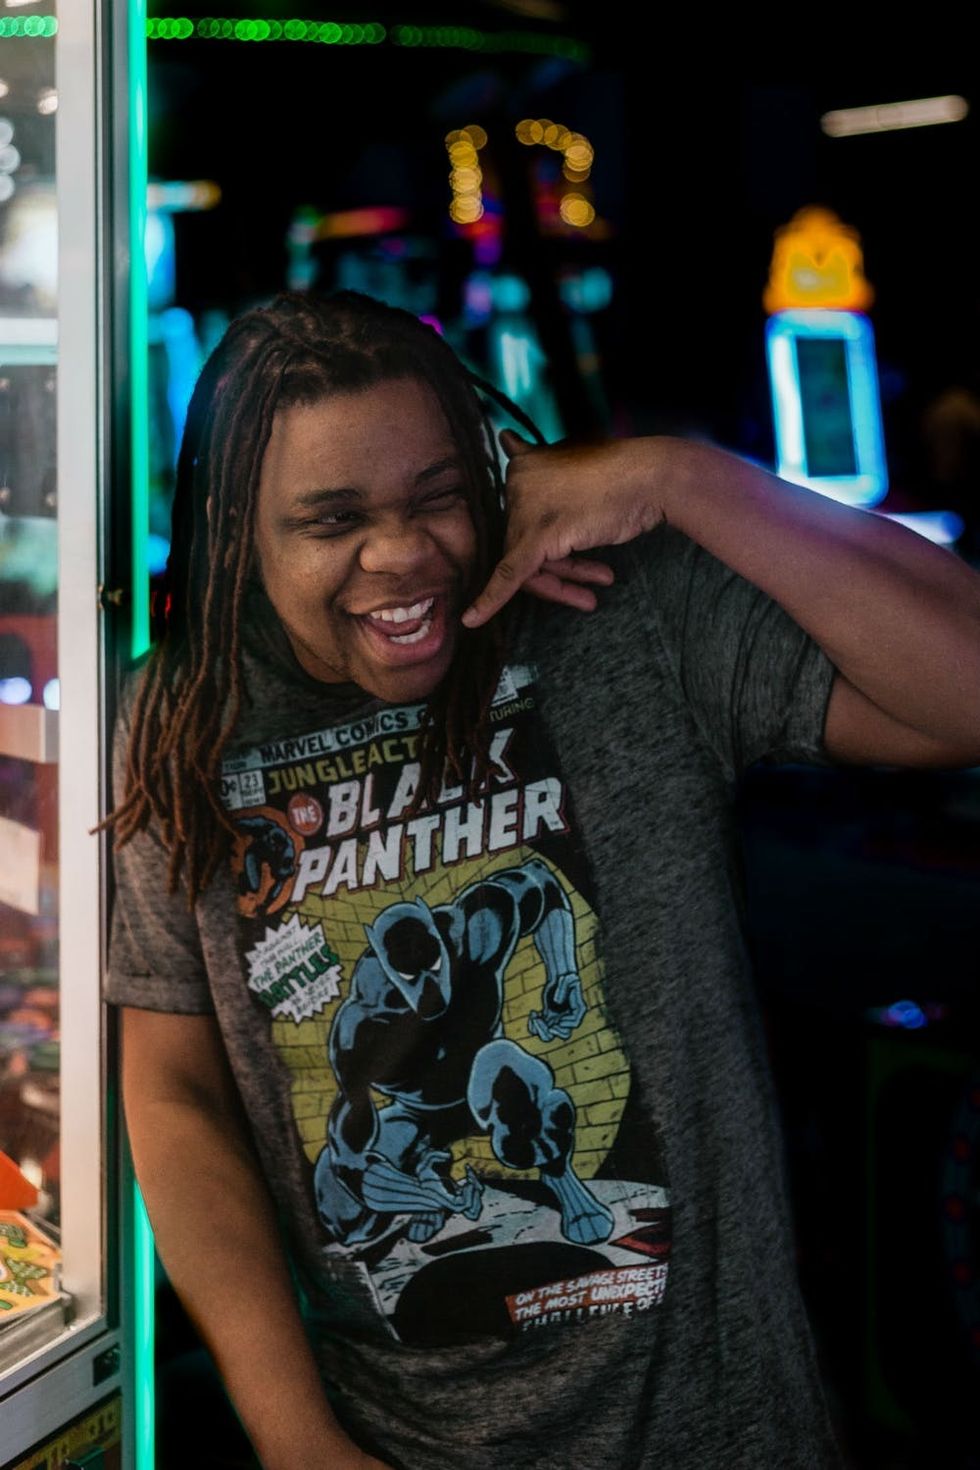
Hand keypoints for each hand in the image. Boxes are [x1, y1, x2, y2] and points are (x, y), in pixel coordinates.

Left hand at [462, 430, 663, 626]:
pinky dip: (489, 601)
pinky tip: (471, 620)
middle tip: (595, 579)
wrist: (650, 478)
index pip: (522, 518)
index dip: (548, 543)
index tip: (572, 554)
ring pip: (526, 563)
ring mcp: (525, 511)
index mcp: (522, 466)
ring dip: (560, 584)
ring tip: (592, 595)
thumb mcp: (572, 461)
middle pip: (524, 544)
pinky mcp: (536, 538)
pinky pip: (509, 576)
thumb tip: (503, 438)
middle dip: (559, 569)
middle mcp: (516, 485)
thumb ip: (538, 460)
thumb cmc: (620, 473)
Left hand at [528, 971, 585, 1042]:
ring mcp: (557, 1021)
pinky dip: (533, 1026)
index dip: (566, 1023)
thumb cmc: (566, 978)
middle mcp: (568, 1019)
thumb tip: (556, 1002)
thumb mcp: (568, 979)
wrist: (559, 979)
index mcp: (577, 1011)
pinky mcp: (547, 1020)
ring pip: (549, 1036)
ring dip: (540, 1030)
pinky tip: (533, 1013)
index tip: (558, 1019)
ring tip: (535, 1017)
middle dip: (553, 1030)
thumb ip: (564, 988)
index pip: (574, 1023)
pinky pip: (539, 1031)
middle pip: (564, 1035)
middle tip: (541, 1020)